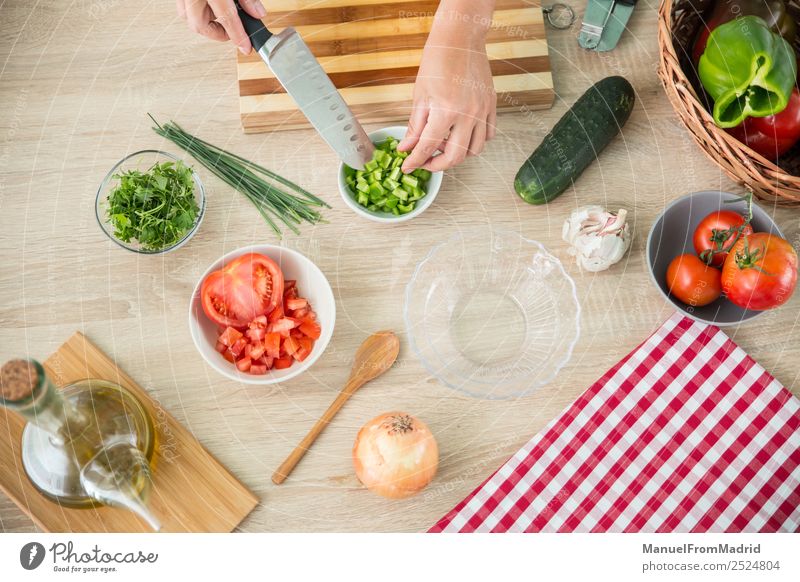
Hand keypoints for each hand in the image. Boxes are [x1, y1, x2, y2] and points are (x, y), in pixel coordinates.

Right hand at [176, 0, 265, 53]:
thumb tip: (257, 13)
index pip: (227, 18)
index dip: (238, 36)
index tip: (246, 48)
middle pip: (199, 25)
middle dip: (217, 33)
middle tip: (231, 32)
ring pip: (188, 17)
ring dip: (205, 22)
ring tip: (220, 15)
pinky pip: (184, 7)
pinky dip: (197, 11)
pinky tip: (210, 6)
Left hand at [398, 2, 496, 172]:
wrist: (460, 38)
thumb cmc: (437, 60)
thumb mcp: (420, 96)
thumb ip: (414, 127)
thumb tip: (406, 148)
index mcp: (446, 112)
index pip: (428, 148)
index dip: (415, 162)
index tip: (408, 168)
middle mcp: (468, 115)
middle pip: (454, 157)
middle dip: (437, 164)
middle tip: (426, 161)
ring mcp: (482, 111)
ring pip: (474, 150)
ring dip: (458, 155)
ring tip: (443, 145)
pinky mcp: (491, 106)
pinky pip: (488, 135)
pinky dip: (475, 141)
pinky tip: (461, 134)